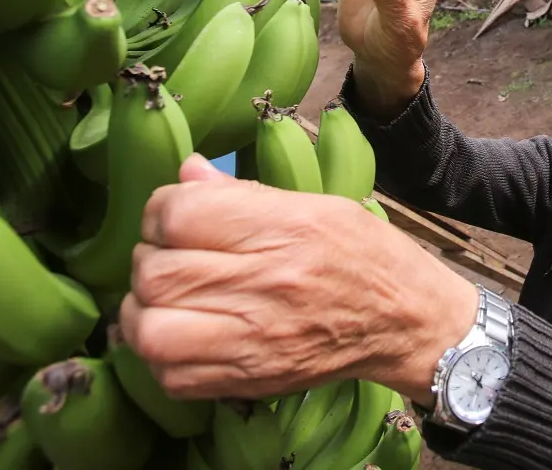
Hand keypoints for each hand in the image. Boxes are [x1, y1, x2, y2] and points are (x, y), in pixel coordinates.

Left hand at [119, 154, 477, 402]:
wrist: (406, 321)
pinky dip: (161, 354)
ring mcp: (256, 339)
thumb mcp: (317, 205)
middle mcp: (268, 284)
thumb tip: (186, 172)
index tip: (174, 214)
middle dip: (150, 257)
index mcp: (286, 228)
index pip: (180, 213)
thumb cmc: (365, 255)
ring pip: (151, 328)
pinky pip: (169, 375)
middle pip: (157, 272)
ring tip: (166, 297)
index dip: (162, 209)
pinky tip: (183, 332)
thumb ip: (244, 193)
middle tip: (170, 254)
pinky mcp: (250, 379)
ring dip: (144, 309)